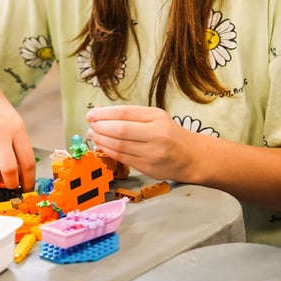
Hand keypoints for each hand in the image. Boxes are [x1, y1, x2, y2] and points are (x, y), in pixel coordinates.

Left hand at [85, 105, 203, 180]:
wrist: (190, 156)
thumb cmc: (168, 133)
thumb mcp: (154, 117)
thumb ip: (129, 115)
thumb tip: (99, 112)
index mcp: (157, 117)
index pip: (125, 113)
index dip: (104, 114)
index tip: (91, 114)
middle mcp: (156, 135)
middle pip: (120, 130)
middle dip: (100, 127)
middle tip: (90, 125)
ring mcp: (152, 153)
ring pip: (119, 146)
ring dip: (101, 140)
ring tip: (93, 134)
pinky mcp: (148, 168)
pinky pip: (122, 158)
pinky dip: (108, 151)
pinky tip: (102, 146)